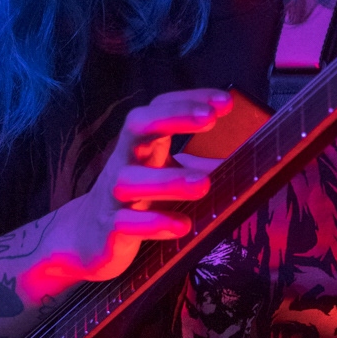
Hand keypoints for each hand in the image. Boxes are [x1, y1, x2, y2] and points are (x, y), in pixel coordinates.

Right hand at [20, 89, 231, 297]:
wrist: (84, 237)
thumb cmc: (136, 199)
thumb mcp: (165, 175)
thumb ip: (202, 165)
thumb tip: (252, 157)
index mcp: (140, 145)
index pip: (159, 108)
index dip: (189, 100)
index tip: (226, 101)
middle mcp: (124, 162)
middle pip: (138, 127)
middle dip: (172, 118)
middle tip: (209, 119)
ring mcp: (114, 196)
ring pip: (133, 181)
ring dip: (169, 181)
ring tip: (204, 184)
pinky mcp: (110, 230)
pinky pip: (129, 224)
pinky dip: (155, 224)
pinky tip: (183, 226)